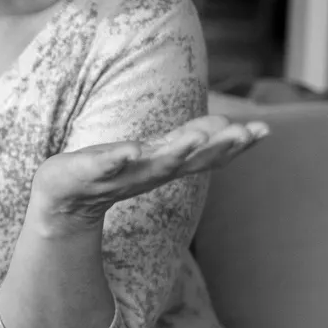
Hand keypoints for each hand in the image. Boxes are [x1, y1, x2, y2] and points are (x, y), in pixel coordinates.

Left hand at [30, 114, 268, 231]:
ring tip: (197, 137)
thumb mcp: (154, 156)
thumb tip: (224, 125)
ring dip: (177, 152)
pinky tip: (129, 152)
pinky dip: (117, 160)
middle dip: (218, 147)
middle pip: (190, 160)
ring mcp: (120, 174)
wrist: (62, 203)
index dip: (235, 143)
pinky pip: (104, 167)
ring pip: (154, 164)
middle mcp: (150, 171)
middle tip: (246, 133)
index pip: (207, 153)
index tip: (265, 130)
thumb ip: (187, 142)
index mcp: (166, 164)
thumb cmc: (110, 173)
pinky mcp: (88, 174)